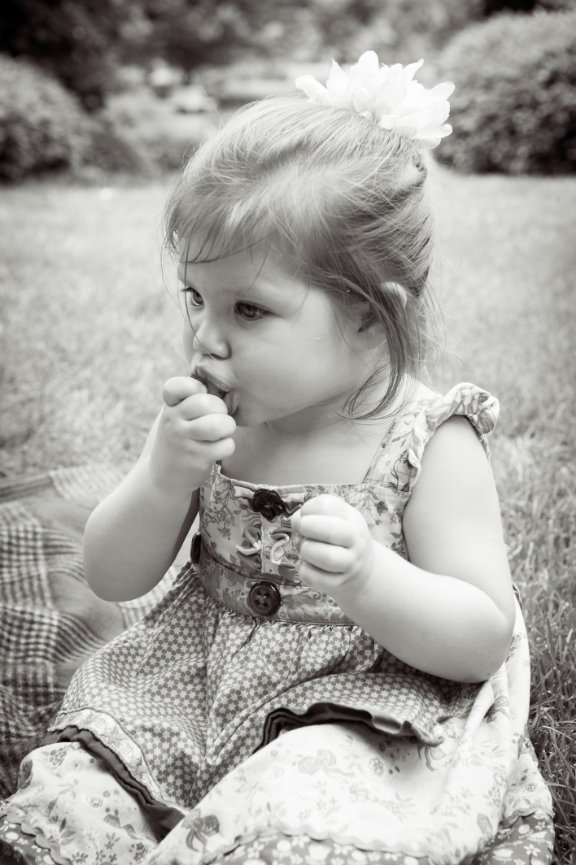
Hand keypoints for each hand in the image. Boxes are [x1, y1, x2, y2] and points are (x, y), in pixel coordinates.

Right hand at [148, 376, 235, 494]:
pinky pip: (226, 445)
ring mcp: (183, 441)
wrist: (164, 476)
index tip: (200, 398)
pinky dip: (227, 446)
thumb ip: (194, 394)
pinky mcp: (196, 460)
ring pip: (219, 425)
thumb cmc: (180, 437)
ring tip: (222, 432)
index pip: (179, 385)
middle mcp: (172, 421)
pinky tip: (218, 449)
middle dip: (221, 410)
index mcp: (169, 406)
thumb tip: (222, 373)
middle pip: (207, 403)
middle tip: (219, 418)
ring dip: (227, 428)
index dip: (197, 389)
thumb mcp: (178, 413)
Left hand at [291, 494, 374, 595]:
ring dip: (308, 551)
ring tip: (305, 549)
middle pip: (333, 530)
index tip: (305, 515)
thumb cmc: (340, 537)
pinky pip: (319, 580)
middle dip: (309, 528)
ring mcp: (349, 563)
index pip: (327, 505)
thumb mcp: (335, 518)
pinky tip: (305, 565)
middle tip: (302, 531)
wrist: (362, 567)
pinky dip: (306, 572)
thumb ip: (312, 514)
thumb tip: (296, 521)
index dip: (309, 509)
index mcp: (351, 518)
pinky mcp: (340, 582)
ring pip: (328, 558)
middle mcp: (354, 540)